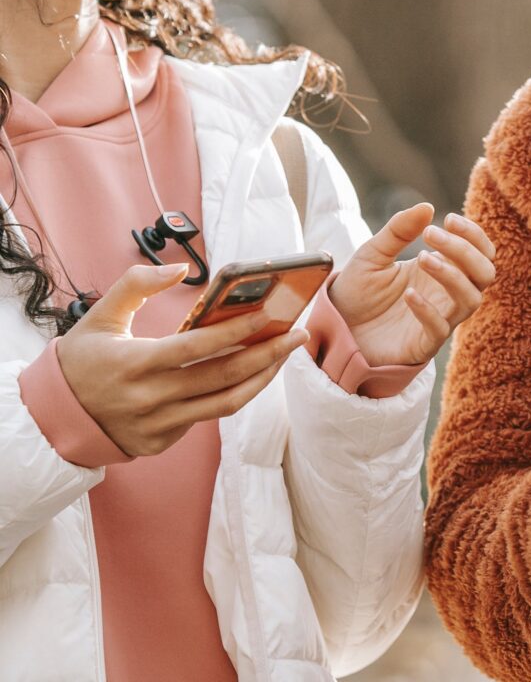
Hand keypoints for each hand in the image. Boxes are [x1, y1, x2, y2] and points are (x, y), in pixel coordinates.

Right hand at [58, 263, 307, 457]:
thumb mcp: (100, 316)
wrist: (52, 418)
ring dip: (262, 378)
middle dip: (267, 355)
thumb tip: (178, 269)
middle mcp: (150, 399)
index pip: (197, 348)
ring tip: (285, 354)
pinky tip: (252, 373)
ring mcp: (157, 426)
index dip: (235, 332)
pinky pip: (206, 417)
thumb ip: (136, 284)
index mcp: (135, 364)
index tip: (268, 314)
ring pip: (224, 404)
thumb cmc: (81, 360)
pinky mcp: (161, 442)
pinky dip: (233, 394)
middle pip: (223, 379)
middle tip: (297, 334)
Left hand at [329, 206, 495, 365]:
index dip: (472, 234)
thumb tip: (428, 206)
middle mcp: (447, 293)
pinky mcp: (423, 344)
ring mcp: (439, 319)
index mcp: (442, 268)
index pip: (480, 251)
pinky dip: (428, 309)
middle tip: (431, 234)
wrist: (335, 327)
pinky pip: (440, 328)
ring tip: (421, 258)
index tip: (447, 218)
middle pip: (485, 272)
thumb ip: (399, 230)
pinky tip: (408, 295)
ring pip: (471, 299)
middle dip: (465, 250)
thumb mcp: (373, 253)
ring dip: (453, 275)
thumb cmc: (358, 290)